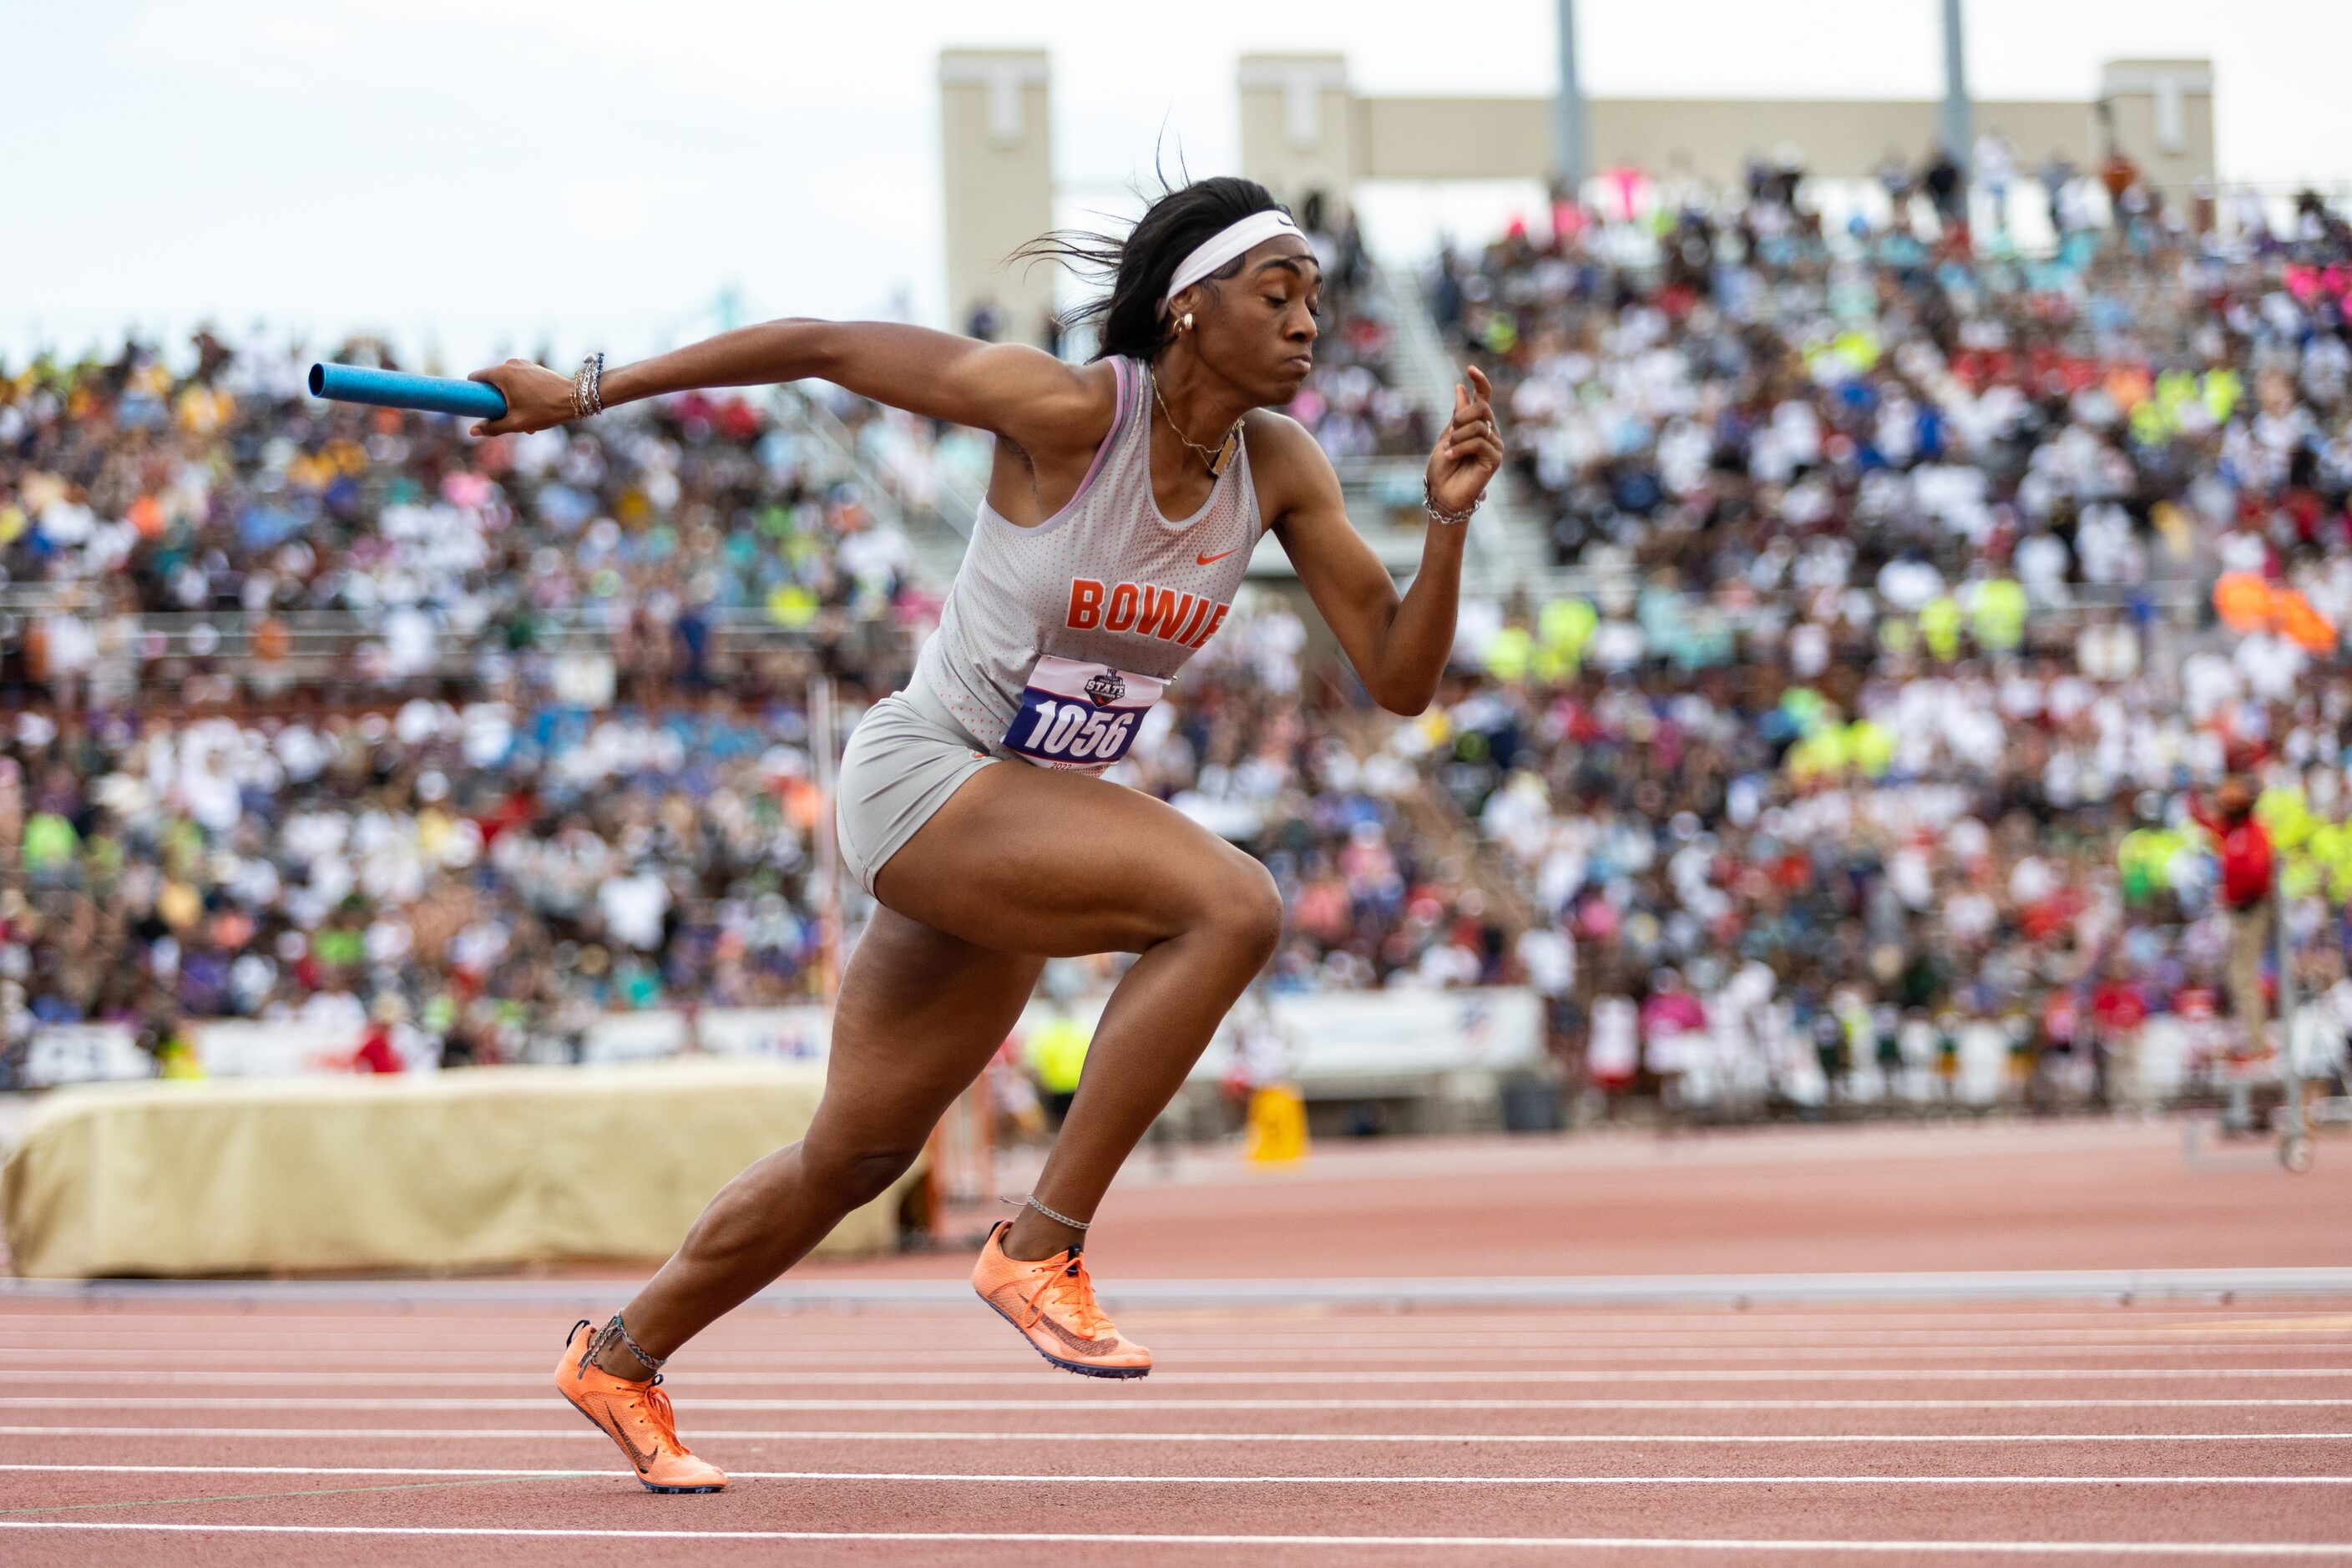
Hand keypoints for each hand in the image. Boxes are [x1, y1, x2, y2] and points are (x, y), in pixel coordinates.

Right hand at [465, 359, 581, 436]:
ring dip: (510, 399)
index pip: (475, 378)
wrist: (575, 399)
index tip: (476, 406)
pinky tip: (533, 409)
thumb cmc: (544, 410)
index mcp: (502, 373)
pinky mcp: (534, 368)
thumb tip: (472, 432)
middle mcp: (511, 363)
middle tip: (506, 416)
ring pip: (508, 382)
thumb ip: (492, 427)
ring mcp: (524, 364)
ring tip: (524, 416)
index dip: (472, 392)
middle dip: (496, 400)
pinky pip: (520, 380)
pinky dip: (521, 393)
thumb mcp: (516, 423)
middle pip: (492, 382)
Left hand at [1425, 364, 1500, 516]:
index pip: (1484, 398)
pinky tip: (1451, 456)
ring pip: (1478, 426)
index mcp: (1478, 425)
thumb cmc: (1442, 468)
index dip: (1480, 382)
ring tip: (1449, 450)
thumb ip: (1457, 413)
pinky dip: (1460, 448)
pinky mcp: (1494, 460)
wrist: (1442, 494)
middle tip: (1450, 435)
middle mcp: (1490, 433)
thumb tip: (1461, 387)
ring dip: (1458, 437)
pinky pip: (1479, 443)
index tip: (1469, 369)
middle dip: (1460, 418)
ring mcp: (1494, 446)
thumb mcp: (1447, 435)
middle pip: (1482, 409)